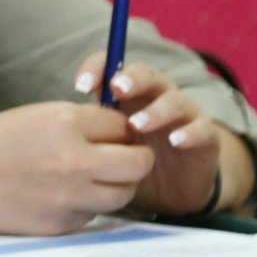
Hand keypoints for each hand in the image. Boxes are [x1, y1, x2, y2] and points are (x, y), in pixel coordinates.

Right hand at [0, 101, 151, 234]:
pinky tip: (59, 195)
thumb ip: (75, 125)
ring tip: (92, 178)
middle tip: (122, 158)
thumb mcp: (32, 117)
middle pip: (138, 163)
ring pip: (123, 193)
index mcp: (62, 122)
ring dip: (115, 185)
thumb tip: (114, 134)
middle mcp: (73, 159)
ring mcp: (69, 196)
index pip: (121, 125)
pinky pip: (93, 215)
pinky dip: (85, 205)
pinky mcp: (61, 224)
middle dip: (136, 159)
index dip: (119, 130)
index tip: (111, 134)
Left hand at [74, 54, 244, 216]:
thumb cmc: (131, 158)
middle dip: (131, 79)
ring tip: (137, 124)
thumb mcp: (106, 143)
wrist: (173, 190)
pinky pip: (203, 129)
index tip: (80, 85)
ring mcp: (184, 115)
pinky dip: (190, 132)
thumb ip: (88, 127)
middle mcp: (157, 96)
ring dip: (156, 109)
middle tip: (115, 89)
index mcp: (129, 93)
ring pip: (175, 100)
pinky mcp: (207, 138)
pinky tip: (175, 140)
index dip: (97, 69)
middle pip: (147, 75)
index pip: (113, 67)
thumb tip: (50, 121)